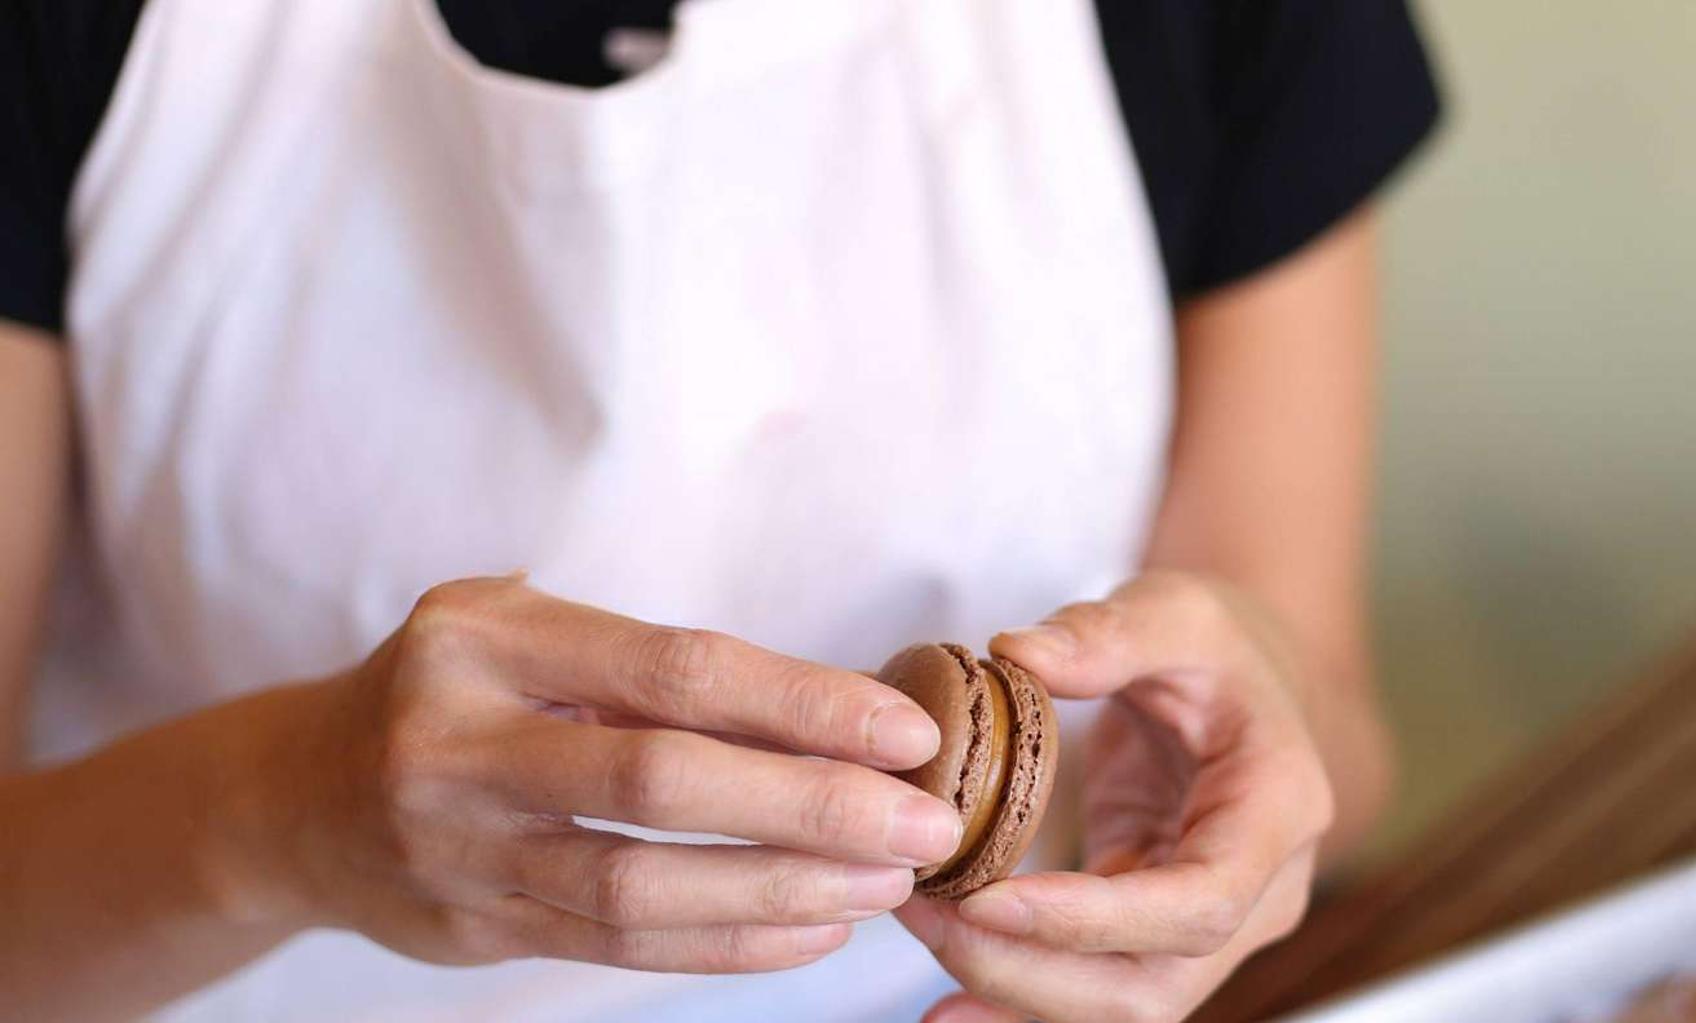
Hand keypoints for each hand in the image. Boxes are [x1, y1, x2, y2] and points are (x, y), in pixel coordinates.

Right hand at [227, 576, 961, 973]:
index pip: (674, 670)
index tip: (907, 732)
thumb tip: (838, 712)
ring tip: (884, 886)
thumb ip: (645, 668)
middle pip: (660, 781)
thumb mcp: (524, 636)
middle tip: (924, 825)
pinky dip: (725, 944)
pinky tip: (811, 932)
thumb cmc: (455, 691)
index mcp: (485, 638)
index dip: (803, 704)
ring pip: (638, 885)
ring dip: (780, 890)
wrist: (292, 796)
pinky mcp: (468, 928)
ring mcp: (454, 845)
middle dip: (811, 806)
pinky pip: (617, 947)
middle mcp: (456, 740)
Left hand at [894, 572, 1334, 1022]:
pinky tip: (944, 1004)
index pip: (1200, 903)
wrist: (1249, 686)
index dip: (1096, 919)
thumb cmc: (1217, 646)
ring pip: (1120, 1005)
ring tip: (921, 930)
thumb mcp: (1174, 609)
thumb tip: (1012, 652)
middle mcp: (1262, 893)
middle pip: (1153, 984)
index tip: (990, 900)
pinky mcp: (1155, 937)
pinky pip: (1092, 987)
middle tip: (928, 912)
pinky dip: (1019, 995)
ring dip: (1013, 988)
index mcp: (1280, 810)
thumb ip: (1104, 632)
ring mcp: (1210, 929)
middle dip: (1031, 970)